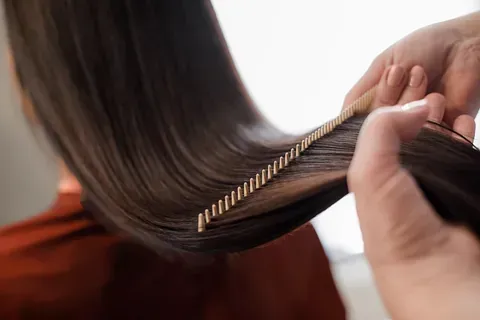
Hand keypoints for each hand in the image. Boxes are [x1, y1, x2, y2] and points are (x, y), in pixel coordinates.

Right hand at [344, 12, 479, 124]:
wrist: (467, 45)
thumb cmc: (425, 47)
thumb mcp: (382, 65)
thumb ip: (357, 95)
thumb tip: (340, 121)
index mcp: (381, 104)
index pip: (366, 121)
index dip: (377, 102)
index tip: (391, 75)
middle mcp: (398, 118)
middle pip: (385, 126)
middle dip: (397, 96)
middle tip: (411, 71)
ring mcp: (421, 126)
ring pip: (407, 132)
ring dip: (417, 101)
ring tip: (427, 75)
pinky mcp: (446, 134)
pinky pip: (433, 139)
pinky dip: (436, 118)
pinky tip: (441, 95)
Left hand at [348, 95, 479, 319]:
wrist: (439, 272)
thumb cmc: (395, 229)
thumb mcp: (368, 172)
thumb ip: (381, 129)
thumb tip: (414, 106)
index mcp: (373, 181)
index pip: (380, 137)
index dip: (391, 113)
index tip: (403, 90)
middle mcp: (400, 184)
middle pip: (410, 138)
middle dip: (419, 114)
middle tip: (431, 92)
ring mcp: (431, 189)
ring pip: (437, 145)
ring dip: (442, 123)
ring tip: (448, 104)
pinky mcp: (459, 191)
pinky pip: (461, 156)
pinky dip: (463, 138)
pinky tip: (464, 124)